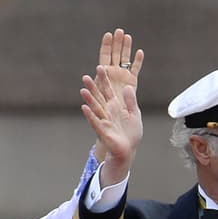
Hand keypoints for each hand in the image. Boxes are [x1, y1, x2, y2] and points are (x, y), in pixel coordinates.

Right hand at [80, 66, 141, 184]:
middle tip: (85, 76)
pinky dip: (90, 115)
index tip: (100, 68)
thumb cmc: (131, 133)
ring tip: (82, 90)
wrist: (129, 149)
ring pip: (95, 108)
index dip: (104, 80)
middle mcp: (107, 112)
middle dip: (93, 87)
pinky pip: (95, 121)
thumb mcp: (134, 113)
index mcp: (116, 106)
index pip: (108, 90)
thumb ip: (130, 100)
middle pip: (99, 97)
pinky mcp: (103, 130)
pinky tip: (84, 107)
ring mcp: (104, 120)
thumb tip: (128, 87)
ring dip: (89, 99)